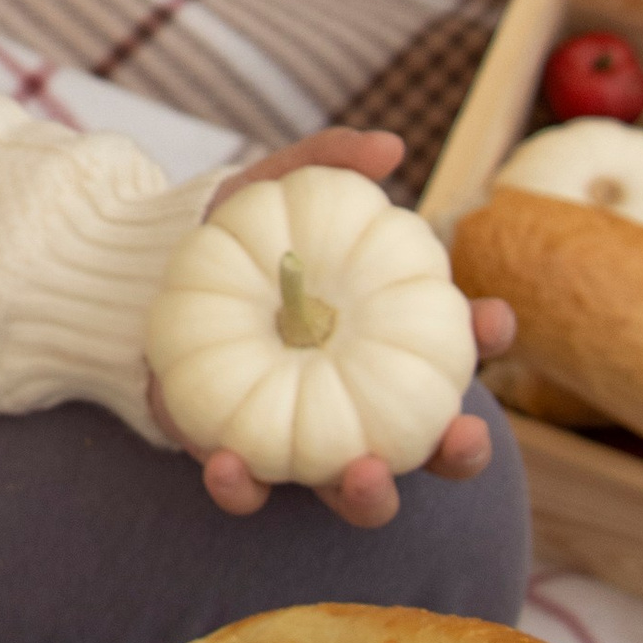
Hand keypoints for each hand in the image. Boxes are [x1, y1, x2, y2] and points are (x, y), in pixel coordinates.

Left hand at [149, 128, 515, 532]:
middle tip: (461, 434)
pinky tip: (228, 465)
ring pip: (355, 491)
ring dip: (370, 495)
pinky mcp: (237, 459)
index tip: (492, 317)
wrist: (149, 278)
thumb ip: (332, 163)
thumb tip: (390, 148)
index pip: (457, 351)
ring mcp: (301, 443)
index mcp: (385, 345)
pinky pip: (248, 490)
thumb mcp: (276, 188)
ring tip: (365, 475)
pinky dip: (241, 486)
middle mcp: (356, 406)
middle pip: (432, 446)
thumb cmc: (238, 235)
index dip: (486, 342)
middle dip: (461, 451)